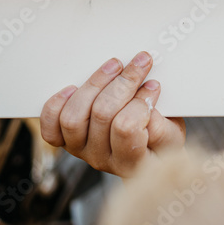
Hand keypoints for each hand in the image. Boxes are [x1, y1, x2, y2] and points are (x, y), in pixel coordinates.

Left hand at [40, 51, 184, 176]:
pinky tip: (73, 88)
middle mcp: (101, 158)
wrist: (144, 159)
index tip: (153, 84)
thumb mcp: (172, 137)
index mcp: (131, 161)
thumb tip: (148, 97)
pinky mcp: (66, 139)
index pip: (126, 128)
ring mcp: (80, 149)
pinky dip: (58, 103)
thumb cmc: (159, 143)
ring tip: (113, 66)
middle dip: (123, 81)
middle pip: (101, 114)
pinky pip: (51, 125)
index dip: (140, 101)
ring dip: (94, 84)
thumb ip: (161, 123)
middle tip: (140, 62)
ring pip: (74, 117)